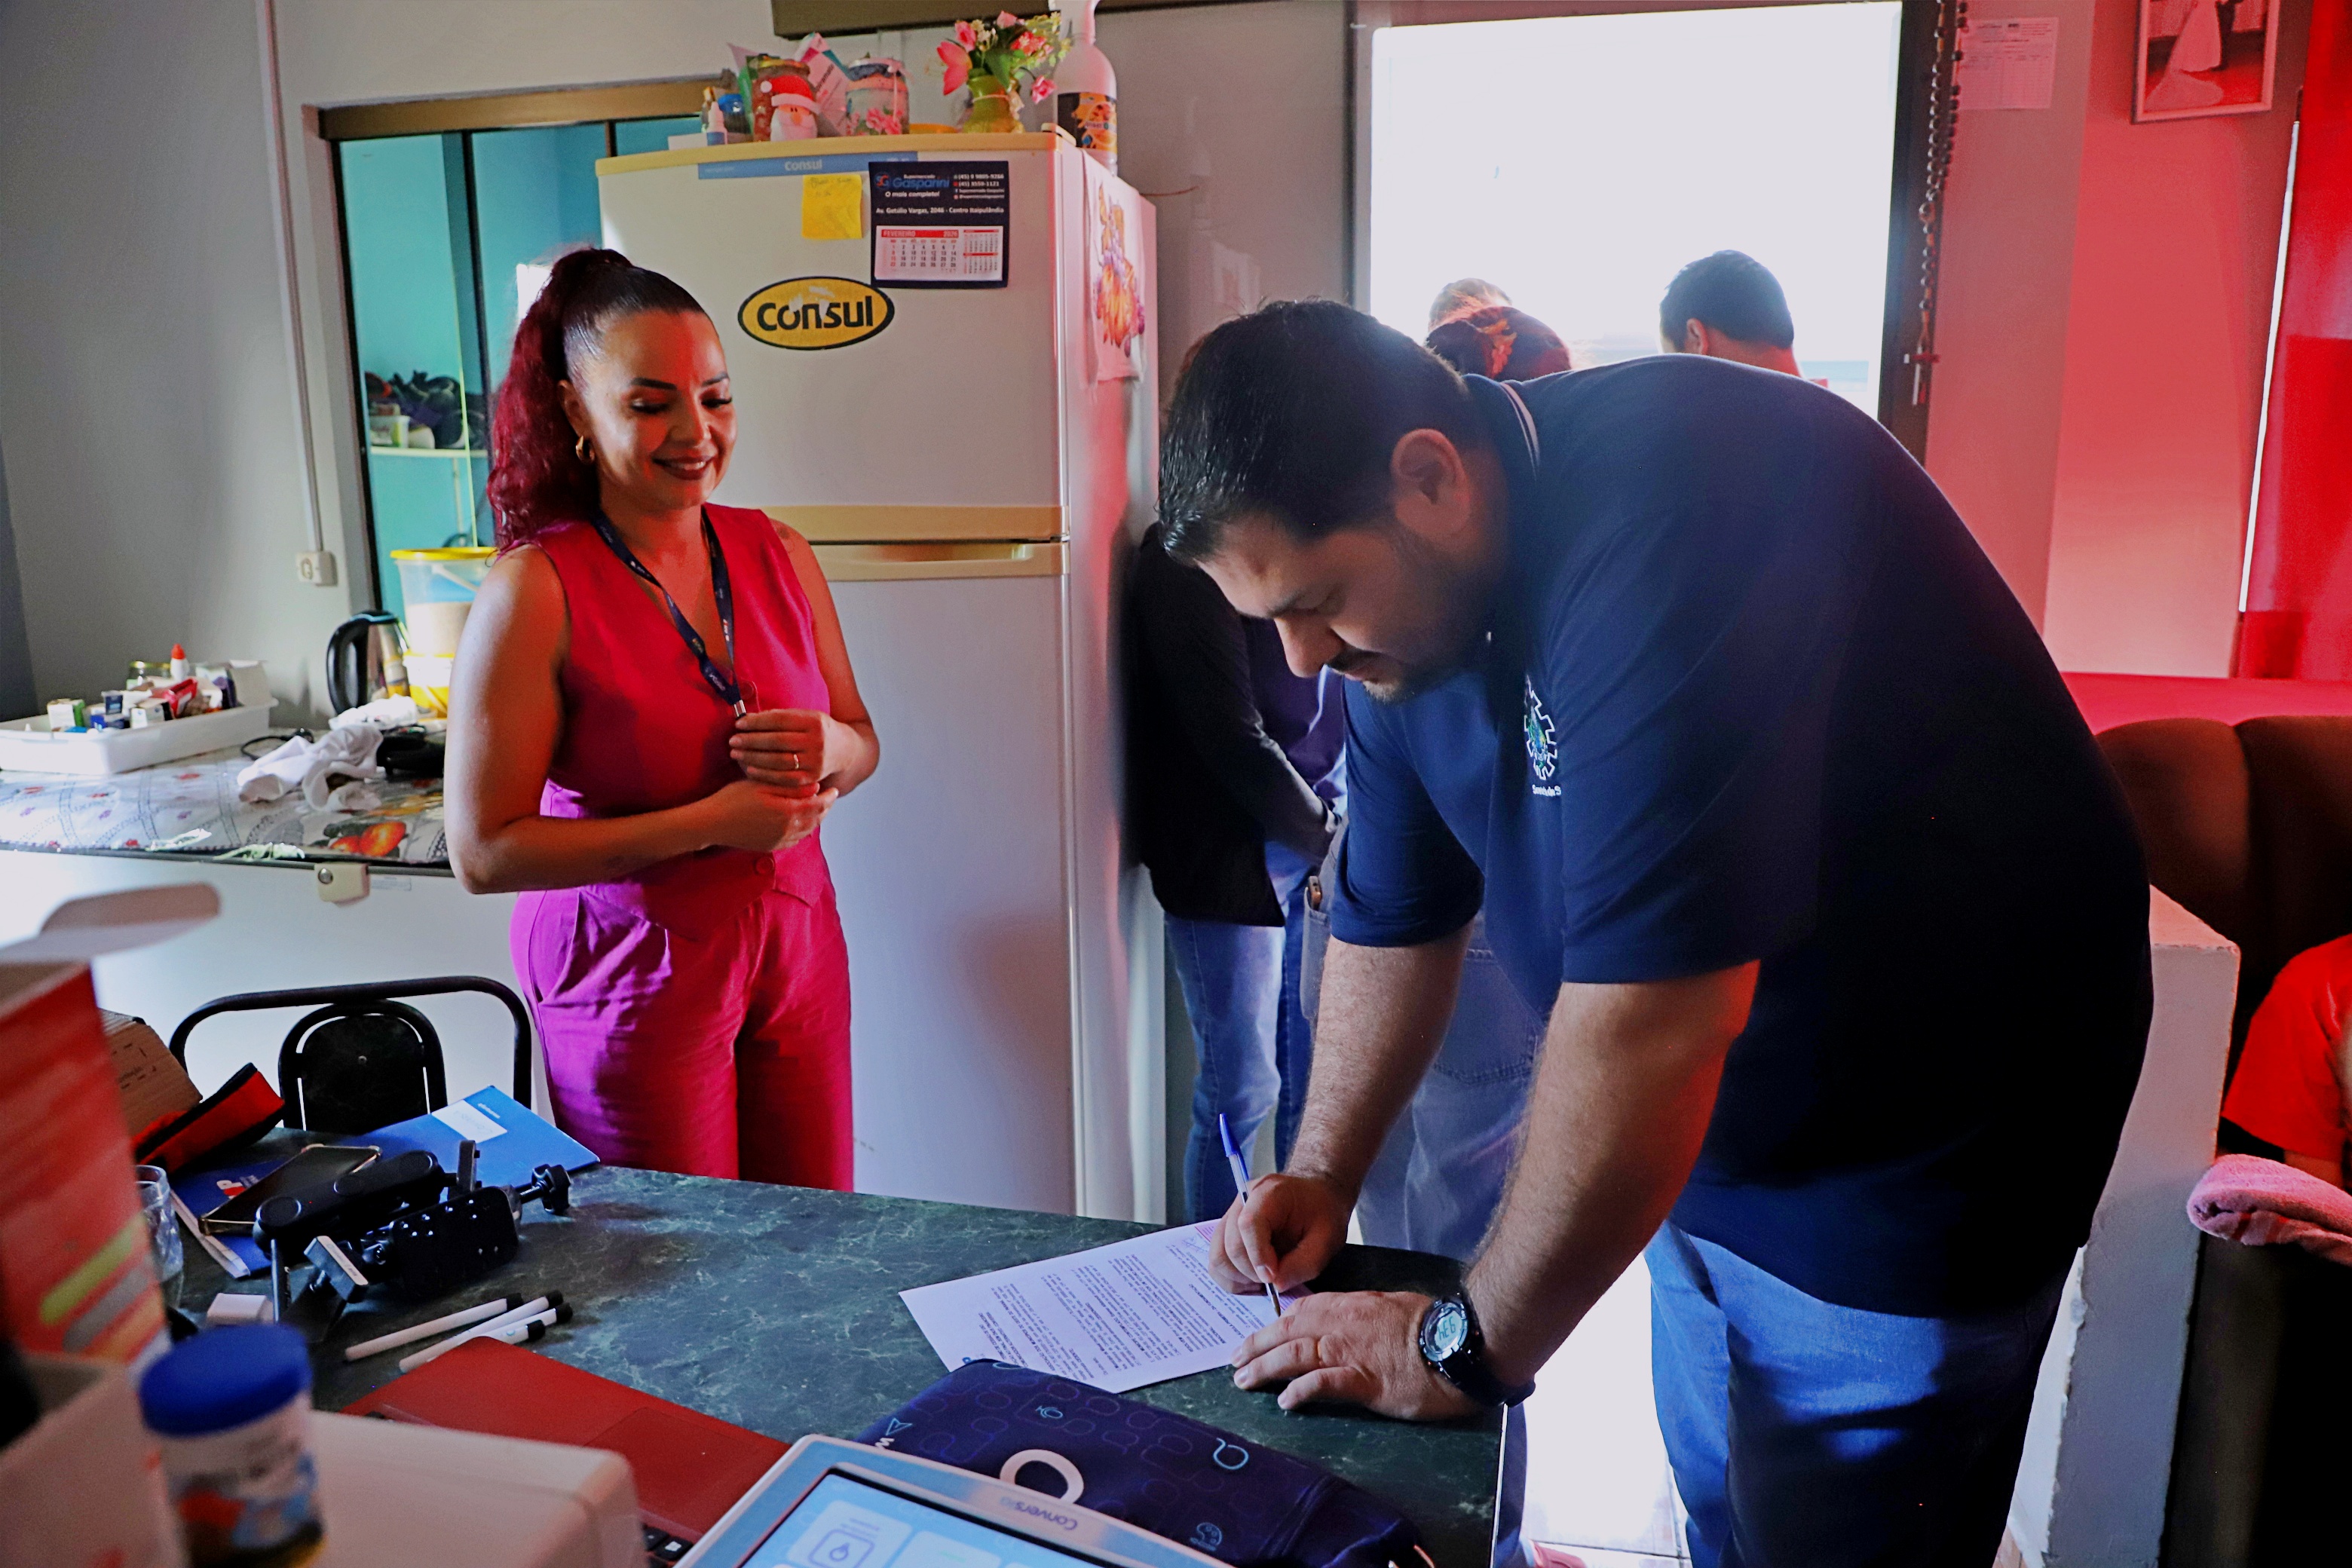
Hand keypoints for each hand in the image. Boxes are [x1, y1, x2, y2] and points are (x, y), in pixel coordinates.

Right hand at [700, 779, 836, 852]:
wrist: (712, 823)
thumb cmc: (733, 798)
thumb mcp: (762, 786)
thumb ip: (790, 787)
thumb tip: (815, 787)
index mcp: (787, 812)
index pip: (818, 805)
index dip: (829, 797)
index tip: (835, 789)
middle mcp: (787, 830)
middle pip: (816, 820)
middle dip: (825, 808)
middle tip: (829, 798)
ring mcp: (779, 841)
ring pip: (807, 831)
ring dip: (815, 820)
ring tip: (817, 808)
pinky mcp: (770, 847)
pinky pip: (794, 840)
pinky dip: (802, 831)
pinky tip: (799, 822)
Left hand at [730, 708, 837, 794]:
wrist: (845, 751)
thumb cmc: (817, 731)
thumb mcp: (805, 717)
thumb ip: (780, 717)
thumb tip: (747, 718)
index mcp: (814, 721)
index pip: (780, 720)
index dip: (757, 722)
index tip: (738, 724)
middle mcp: (817, 741)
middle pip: (777, 741)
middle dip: (751, 741)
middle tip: (732, 741)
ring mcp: (816, 762)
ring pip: (778, 761)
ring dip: (753, 758)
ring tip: (736, 754)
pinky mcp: (812, 779)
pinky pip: (784, 778)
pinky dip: (764, 774)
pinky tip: (749, 769)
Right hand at [1210, 1172, 1350, 1294]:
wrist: (1315, 1197)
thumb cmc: (1322, 1214)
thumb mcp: (1327, 1239)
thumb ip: (1303, 1264)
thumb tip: (1275, 1285)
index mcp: (1270, 1193)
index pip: (1249, 1224)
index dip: (1258, 1256)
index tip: (1273, 1278)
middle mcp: (1243, 1199)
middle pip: (1230, 1244)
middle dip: (1251, 1273)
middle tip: (1275, 1282)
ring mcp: (1231, 1214)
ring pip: (1218, 1256)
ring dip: (1239, 1278)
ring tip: (1264, 1281)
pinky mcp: (1226, 1231)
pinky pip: (1218, 1261)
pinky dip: (1232, 1278)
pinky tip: (1254, 1279)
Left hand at [1231, 1290, 1478, 1418]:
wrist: (1462, 1343)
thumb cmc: (1436, 1327)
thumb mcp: (1396, 1307)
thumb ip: (1369, 1314)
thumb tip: (1355, 1322)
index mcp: (1353, 1306)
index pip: (1303, 1310)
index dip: (1275, 1324)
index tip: (1259, 1336)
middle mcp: (1345, 1326)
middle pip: (1289, 1331)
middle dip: (1257, 1345)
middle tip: (1235, 1361)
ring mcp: (1352, 1353)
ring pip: (1295, 1355)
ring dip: (1265, 1367)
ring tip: (1244, 1381)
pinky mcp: (1365, 1382)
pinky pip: (1323, 1384)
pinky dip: (1300, 1391)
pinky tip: (1285, 1401)